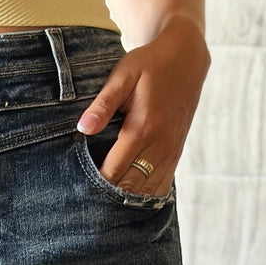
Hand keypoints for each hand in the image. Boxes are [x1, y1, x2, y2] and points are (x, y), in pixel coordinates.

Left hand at [76, 14, 209, 196]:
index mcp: (142, 128)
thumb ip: (103, 104)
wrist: (187, 56)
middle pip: (130, 187)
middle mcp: (160, 144)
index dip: (95, 186)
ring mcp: (171, 151)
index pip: (114, 172)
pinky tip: (129, 199)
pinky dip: (145, 194)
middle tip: (87, 205)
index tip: (79, 191)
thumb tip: (82, 128)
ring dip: (127, 200)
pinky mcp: (177, 152)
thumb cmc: (149, 64)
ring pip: (147, 190)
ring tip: (105, 207)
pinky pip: (162, 184)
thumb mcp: (123, 76)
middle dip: (108, 198)